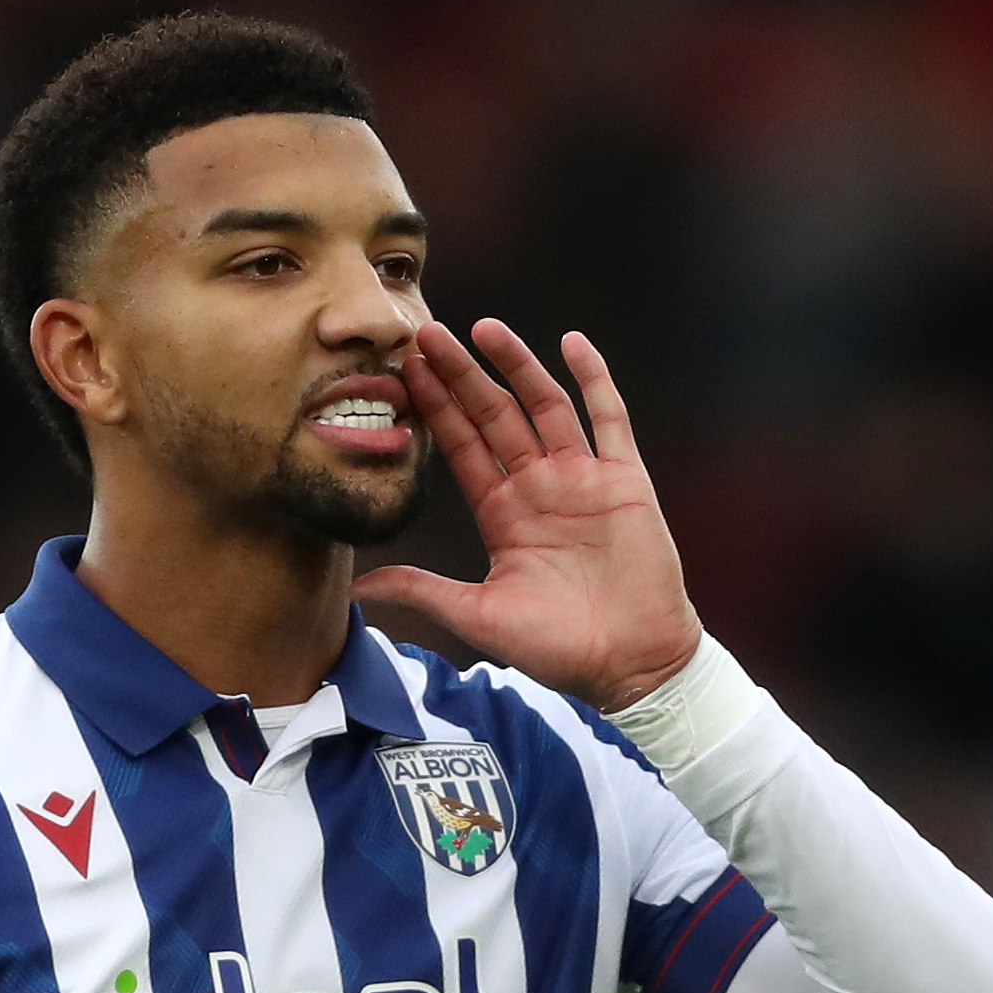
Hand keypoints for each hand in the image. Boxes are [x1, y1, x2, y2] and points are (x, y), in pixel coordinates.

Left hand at [358, 320, 703, 710]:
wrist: (630, 665)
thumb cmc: (558, 649)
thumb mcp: (478, 617)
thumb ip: (423, 591)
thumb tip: (361, 585)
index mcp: (503, 515)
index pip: (462, 447)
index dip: (436, 408)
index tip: (407, 369)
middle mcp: (539, 488)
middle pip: (495, 416)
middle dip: (462, 375)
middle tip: (427, 332)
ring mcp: (582, 479)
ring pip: (545, 405)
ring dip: (517, 366)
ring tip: (484, 328)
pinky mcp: (624, 481)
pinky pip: (609, 420)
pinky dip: (595, 380)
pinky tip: (574, 343)